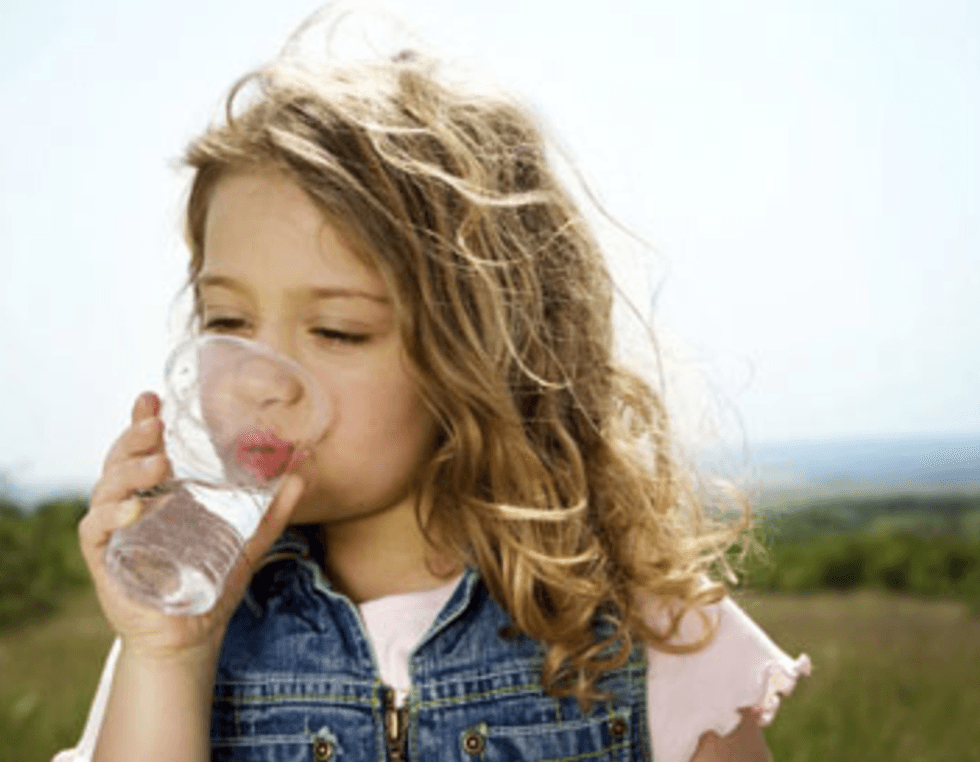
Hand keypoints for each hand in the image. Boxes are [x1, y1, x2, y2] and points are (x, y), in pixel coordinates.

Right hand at [79, 391, 304, 662]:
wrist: (191, 636)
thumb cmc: (212, 584)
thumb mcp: (249, 541)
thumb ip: (274, 510)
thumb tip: (304, 472)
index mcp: (159, 493)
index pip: (144, 448)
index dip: (143, 421)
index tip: (152, 399)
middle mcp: (132, 505)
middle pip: (121, 460)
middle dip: (135, 438)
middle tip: (158, 426)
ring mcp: (115, 531)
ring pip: (106, 488)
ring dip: (129, 471)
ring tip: (158, 462)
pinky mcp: (104, 559)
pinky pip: (95, 530)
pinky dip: (110, 515)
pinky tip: (134, 508)